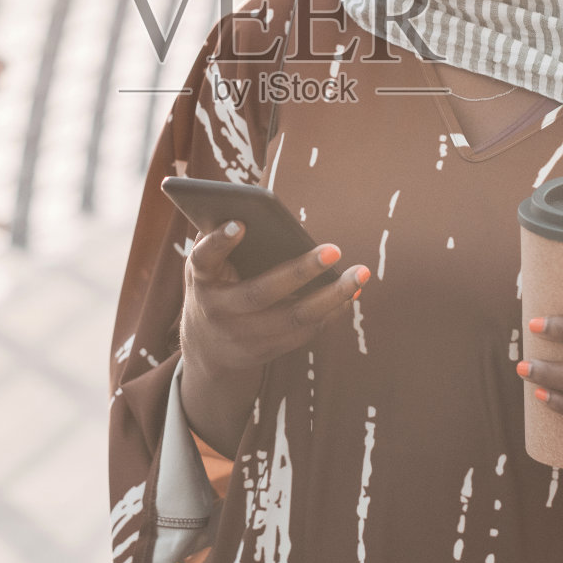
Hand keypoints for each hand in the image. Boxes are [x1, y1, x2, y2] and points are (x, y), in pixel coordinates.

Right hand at [177, 221, 368, 453]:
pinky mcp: (266, 352)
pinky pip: (304, 333)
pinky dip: (331, 313)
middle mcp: (219, 311)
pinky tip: (351, 294)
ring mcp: (243, 336)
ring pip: (293, 318)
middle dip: (300, 271)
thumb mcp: (206, 267)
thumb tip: (255, 211)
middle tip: (335, 249)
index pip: (204, 259)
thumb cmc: (214, 286)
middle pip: (262, 293)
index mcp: (201, 280)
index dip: (219, 242)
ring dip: (332, 297)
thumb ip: (221, 242)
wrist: (206, 349)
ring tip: (361, 274)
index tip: (240, 223)